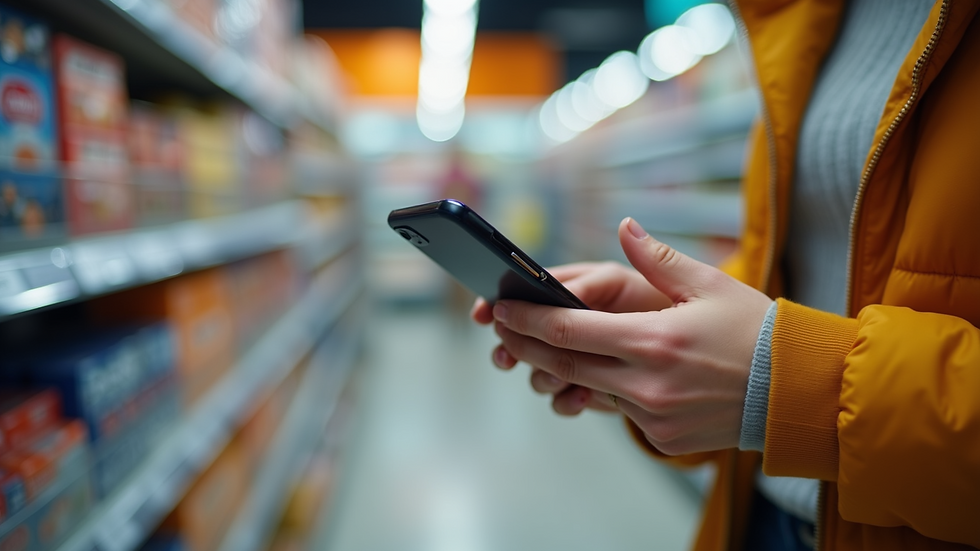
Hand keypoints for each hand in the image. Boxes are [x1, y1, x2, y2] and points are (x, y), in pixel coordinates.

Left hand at [491, 218, 772, 454]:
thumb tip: (624, 227)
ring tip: (538, 350)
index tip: (500, 310)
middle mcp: (646, 383)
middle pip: (564, 364)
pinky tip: (599, 372)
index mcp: (653, 340)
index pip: (569, 330)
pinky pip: (620, 411)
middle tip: (502, 330)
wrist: (798, 392)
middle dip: (527, 345)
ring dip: (559, 370)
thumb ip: (656, 259)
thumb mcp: (709, 285)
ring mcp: (653, 415)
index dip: (527, 320)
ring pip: (587, 390)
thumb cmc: (756, 330)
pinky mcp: (663, 437)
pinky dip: (605, 390)